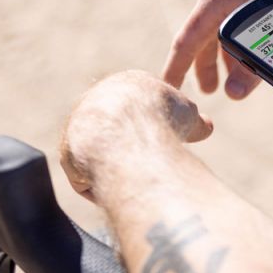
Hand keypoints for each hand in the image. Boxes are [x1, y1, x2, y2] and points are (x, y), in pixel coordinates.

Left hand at [60, 70, 212, 200]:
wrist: (129, 132)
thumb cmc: (164, 117)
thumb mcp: (190, 115)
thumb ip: (194, 121)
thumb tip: (205, 127)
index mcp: (127, 84)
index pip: (142, 107)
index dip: (159, 127)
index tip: (169, 142)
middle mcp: (97, 100)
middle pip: (119, 132)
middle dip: (136, 149)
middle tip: (156, 166)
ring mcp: (78, 126)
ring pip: (102, 155)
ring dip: (121, 169)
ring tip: (140, 180)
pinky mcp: (67, 152)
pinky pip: (87, 175)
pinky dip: (105, 185)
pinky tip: (121, 188)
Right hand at [162, 0, 272, 98]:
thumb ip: (254, 65)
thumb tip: (234, 95)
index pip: (187, 41)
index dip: (177, 68)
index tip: (168, 88)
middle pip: (203, 33)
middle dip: (206, 64)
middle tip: (210, 91)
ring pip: (221, 21)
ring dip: (225, 48)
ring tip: (236, 72)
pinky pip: (234, 8)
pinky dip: (238, 31)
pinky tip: (254, 41)